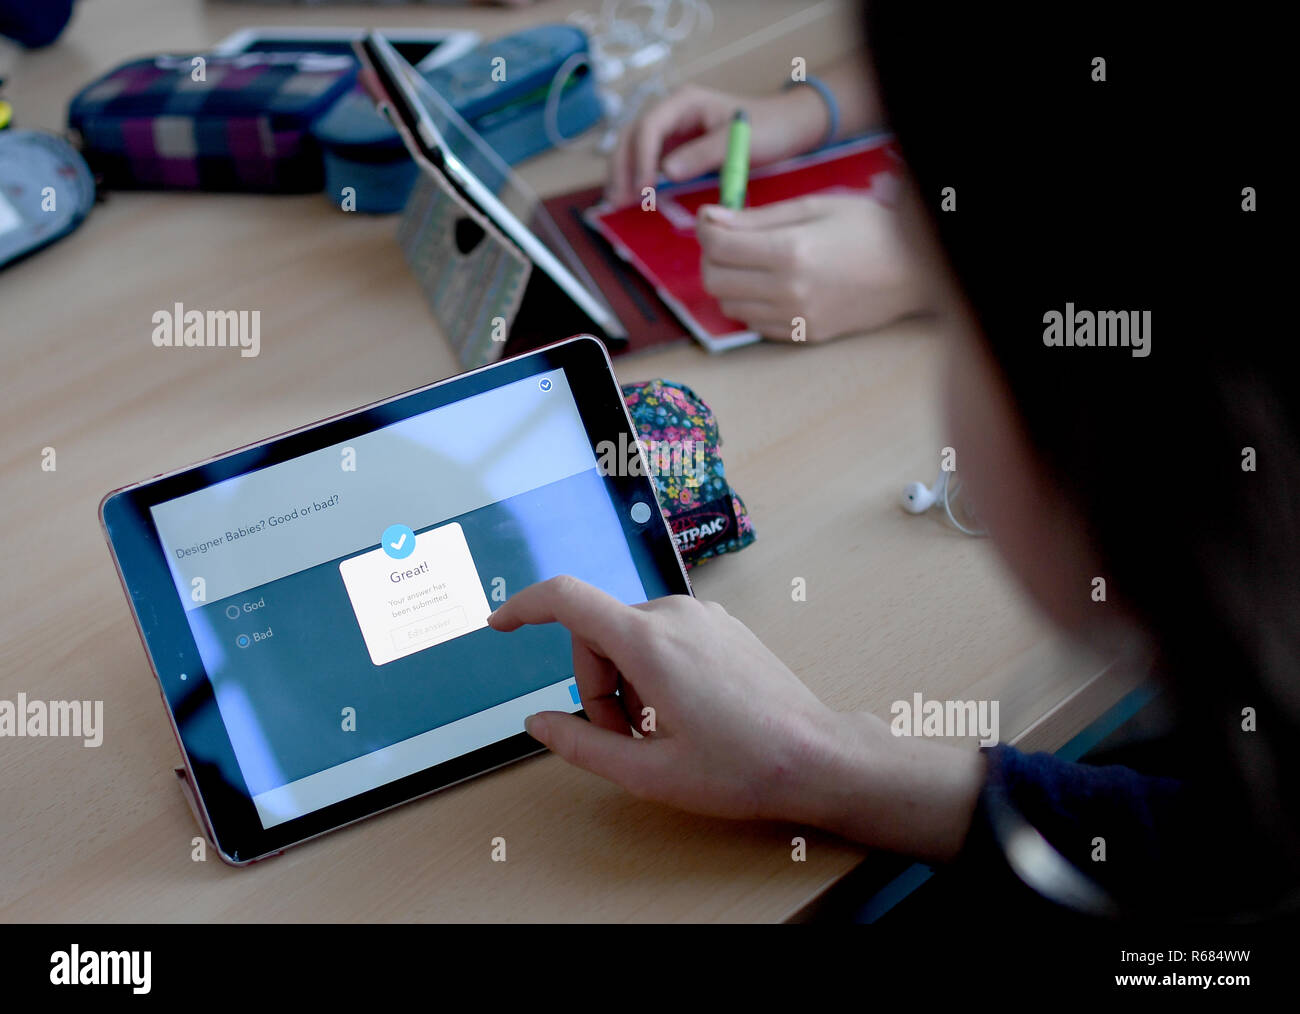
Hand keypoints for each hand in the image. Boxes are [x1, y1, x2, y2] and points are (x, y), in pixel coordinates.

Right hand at [488, 577, 983, 861]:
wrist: (816, 756)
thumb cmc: (739, 767)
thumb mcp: (648, 772)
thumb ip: (581, 744)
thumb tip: (538, 722)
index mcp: (649, 642)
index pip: (566, 598)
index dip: (524, 606)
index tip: (500, 624)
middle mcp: (673, 614)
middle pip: (596, 632)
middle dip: (593, 685)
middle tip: (621, 739)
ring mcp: (701, 616)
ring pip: (629, 636)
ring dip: (623, 682)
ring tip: (655, 734)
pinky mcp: (720, 626)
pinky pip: (662, 636)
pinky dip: (651, 670)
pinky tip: (679, 714)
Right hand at [606, 84, 829, 206]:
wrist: (785, 128)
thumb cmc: (766, 128)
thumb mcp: (737, 142)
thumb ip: (702, 154)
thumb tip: (666, 172)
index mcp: (684, 102)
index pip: (649, 127)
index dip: (641, 159)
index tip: (644, 189)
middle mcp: (672, 113)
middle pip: (632, 136)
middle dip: (622, 167)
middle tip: (619, 201)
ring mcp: (672, 130)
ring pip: (634, 148)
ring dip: (623, 174)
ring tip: (617, 202)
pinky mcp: (676, 148)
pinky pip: (648, 161)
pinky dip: (637, 177)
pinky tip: (632, 197)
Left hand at [696, 194, 922, 341]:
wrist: (914, 270)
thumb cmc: (870, 228)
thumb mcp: (814, 206)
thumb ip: (758, 217)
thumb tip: (711, 218)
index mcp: (791, 252)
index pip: (719, 247)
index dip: (706, 230)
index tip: (711, 219)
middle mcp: (788, 291)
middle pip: (715, 280)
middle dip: (711, 257)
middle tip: (727, 240)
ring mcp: (796, 318)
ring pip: (730, 306)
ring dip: (729, 282)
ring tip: (752, 261)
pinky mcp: (804, 335)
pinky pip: (755, 323)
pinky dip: (750, 303)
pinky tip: (770, 284)